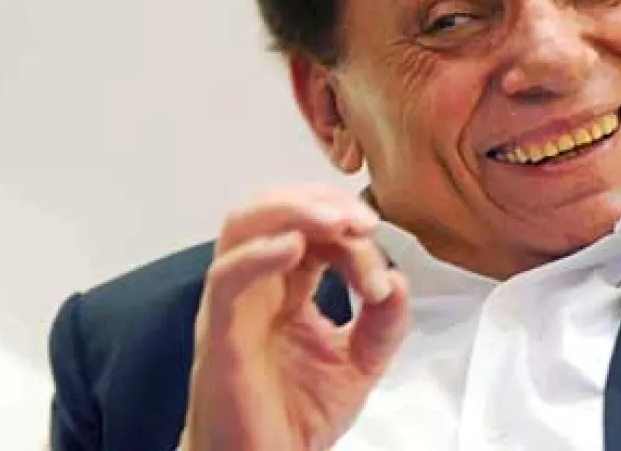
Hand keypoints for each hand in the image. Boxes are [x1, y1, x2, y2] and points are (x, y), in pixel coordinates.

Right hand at [180, 185, 409, 450]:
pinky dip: (259, 254)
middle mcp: (256, 286)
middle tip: (364, 222)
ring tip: (339, 222)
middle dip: (321, 202)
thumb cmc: (295, 418)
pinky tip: (295, 248)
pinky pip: (227, 278)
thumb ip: (384, 323)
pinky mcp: (220, 334)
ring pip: (244, 226)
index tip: (383, 268)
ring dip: (294, 211)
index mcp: (285, 287)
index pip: (313, 230)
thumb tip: (399, 280)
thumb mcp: (359, 363)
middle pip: (273, 209)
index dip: (349, 232)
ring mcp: (234, 305)